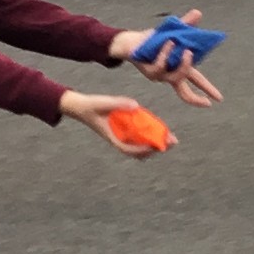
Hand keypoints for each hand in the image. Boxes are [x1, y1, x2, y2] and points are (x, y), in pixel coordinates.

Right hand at [59, 91, 174, 157]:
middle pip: (138, 151)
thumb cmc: (90, 106)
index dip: (142, 150)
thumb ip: (118, 104)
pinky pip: (138, 136)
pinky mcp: (123, 129)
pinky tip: (160, 130)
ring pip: (140, 145)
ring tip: (171, 138)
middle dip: (156, 148)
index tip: (155, 146)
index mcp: (112, 136)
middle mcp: (118, 138)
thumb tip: (136, 106)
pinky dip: (149, 135)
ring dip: (155, 143)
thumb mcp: (102, 102)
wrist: (80, 106)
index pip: (128, 149)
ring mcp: (121, 135)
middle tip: (173, 142)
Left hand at [110, 8, 224, 108]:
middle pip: (185, 92)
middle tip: (207, 99)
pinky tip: (168, 42)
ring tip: (185, 49)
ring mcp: (160, 75)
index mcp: (179, 67)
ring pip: (176, 77)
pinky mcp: (150, 72)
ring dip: (183, 65)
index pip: (196, 81)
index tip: (218, 98)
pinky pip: (160, 66)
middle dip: (197, 97)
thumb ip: (186, 24)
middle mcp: (170, 75)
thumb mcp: (172, 30)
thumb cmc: (152, 40)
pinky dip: (166, 54)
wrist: (131, 41)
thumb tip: (198, 13)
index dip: (208, 90)